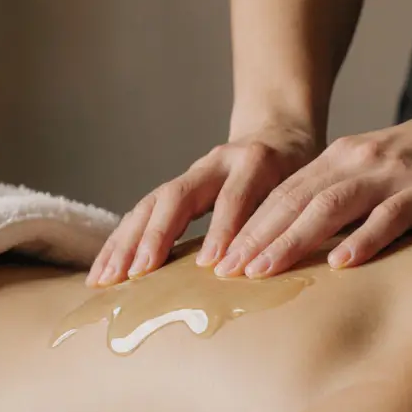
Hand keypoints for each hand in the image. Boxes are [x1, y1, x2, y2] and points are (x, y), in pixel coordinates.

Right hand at [87, 122, 320, 285]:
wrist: (278, 132)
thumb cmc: (299, 170)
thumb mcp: (307, 184)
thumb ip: (297, 214)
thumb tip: (292, 262)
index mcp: (256, 161)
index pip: (235, 196)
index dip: (223, 230)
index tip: (211, 266)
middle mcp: (217, 163)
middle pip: (178, 195)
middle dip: (156, 236)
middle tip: (139, 273)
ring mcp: (191, 173)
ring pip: (151, 203)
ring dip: (126, 243)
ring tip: (106, 279)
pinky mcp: (176, 187)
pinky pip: (142, 212)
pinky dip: (121, 242)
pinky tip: (104, 271)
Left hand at [211, 97, 411, 278]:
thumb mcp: (381, 170)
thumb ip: (350, 198)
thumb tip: (315, 244)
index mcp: (343, 157)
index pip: (284, 195)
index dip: (249, 226)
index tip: (219, 261)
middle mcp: (359, 161)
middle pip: (295, 201)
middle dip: (255, 238)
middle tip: (223, 273)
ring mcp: (393, 174)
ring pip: (330, 207)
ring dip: (292, 239)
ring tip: (263, 271)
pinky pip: (391, 216)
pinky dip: (364, 239)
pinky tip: (343, 262)